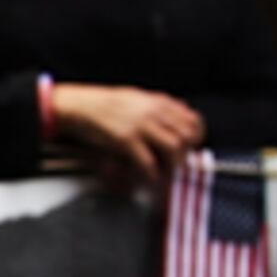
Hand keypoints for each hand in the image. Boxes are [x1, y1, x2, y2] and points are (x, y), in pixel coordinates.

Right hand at [49, 83, 203, 188]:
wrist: (80, 106)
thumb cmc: (104, 104)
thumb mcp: (137, 98)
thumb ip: (159, 106)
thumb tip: (179, 111)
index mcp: (158, 102)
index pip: (193, 119)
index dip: (196, 136)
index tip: (191, 147)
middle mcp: (153, 113)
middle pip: (187, 136)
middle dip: (187, 153)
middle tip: (178, 163)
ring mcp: (141, 126)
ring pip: (174, 148)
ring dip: (173, 164)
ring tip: (166, 172)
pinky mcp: (126, 140)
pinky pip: (149, 162)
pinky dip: (152, 174)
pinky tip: (149, 178)